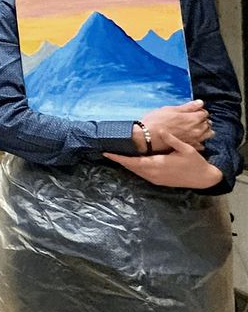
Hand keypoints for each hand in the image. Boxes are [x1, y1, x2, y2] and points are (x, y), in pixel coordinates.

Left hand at [104, 129, 221, 188]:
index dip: (119, 157)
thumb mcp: (186, 149)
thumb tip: (160, 130)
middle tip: (108, 151)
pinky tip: (132, 162)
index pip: (132, 161)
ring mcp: (155, 179)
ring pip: (135, 172)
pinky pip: (142, 175)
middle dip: (119, 160)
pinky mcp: (158, 182)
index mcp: (157, 164)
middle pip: (131, 167)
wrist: (204, 179)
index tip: (107, 153)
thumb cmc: (195, 162)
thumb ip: (172, 139)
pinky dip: (134, 168)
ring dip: (126, 164)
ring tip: (117, 155)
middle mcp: (153, 174)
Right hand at [141, 100, 213, 150]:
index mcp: (193, 118)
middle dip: (202, 120)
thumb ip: (187, 107)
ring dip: (204, 130)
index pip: (204, 113)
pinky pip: (201, 144)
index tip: (192, 111)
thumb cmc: (156, 121)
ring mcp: (193, 139)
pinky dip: (199, 141)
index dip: (198, 111)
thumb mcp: (170, 109)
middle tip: (193, 119)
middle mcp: (196, 129)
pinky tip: (192, 138)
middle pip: (207, 123)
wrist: (146, 137)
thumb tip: (200, 103)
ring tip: (195, 128)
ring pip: (207, 134)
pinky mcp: (188, 146)